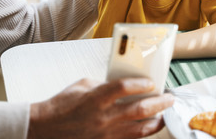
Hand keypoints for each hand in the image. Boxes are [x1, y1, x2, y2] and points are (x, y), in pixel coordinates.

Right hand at [28, 78, 173, 138]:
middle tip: (169, 98)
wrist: (46, 129)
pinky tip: (147, 128)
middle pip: (139, 109)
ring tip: (163, 115)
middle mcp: (103, 117)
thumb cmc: (61, 105)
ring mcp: (105, 134)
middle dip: (159, 103)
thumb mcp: (82, 86)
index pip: (125, 87)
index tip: (151, 83)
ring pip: (140, 129)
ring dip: (156, 121)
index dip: (141, 84)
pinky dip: (141, 134)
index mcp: (95, 98)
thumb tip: (121, 86)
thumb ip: (103, 85)